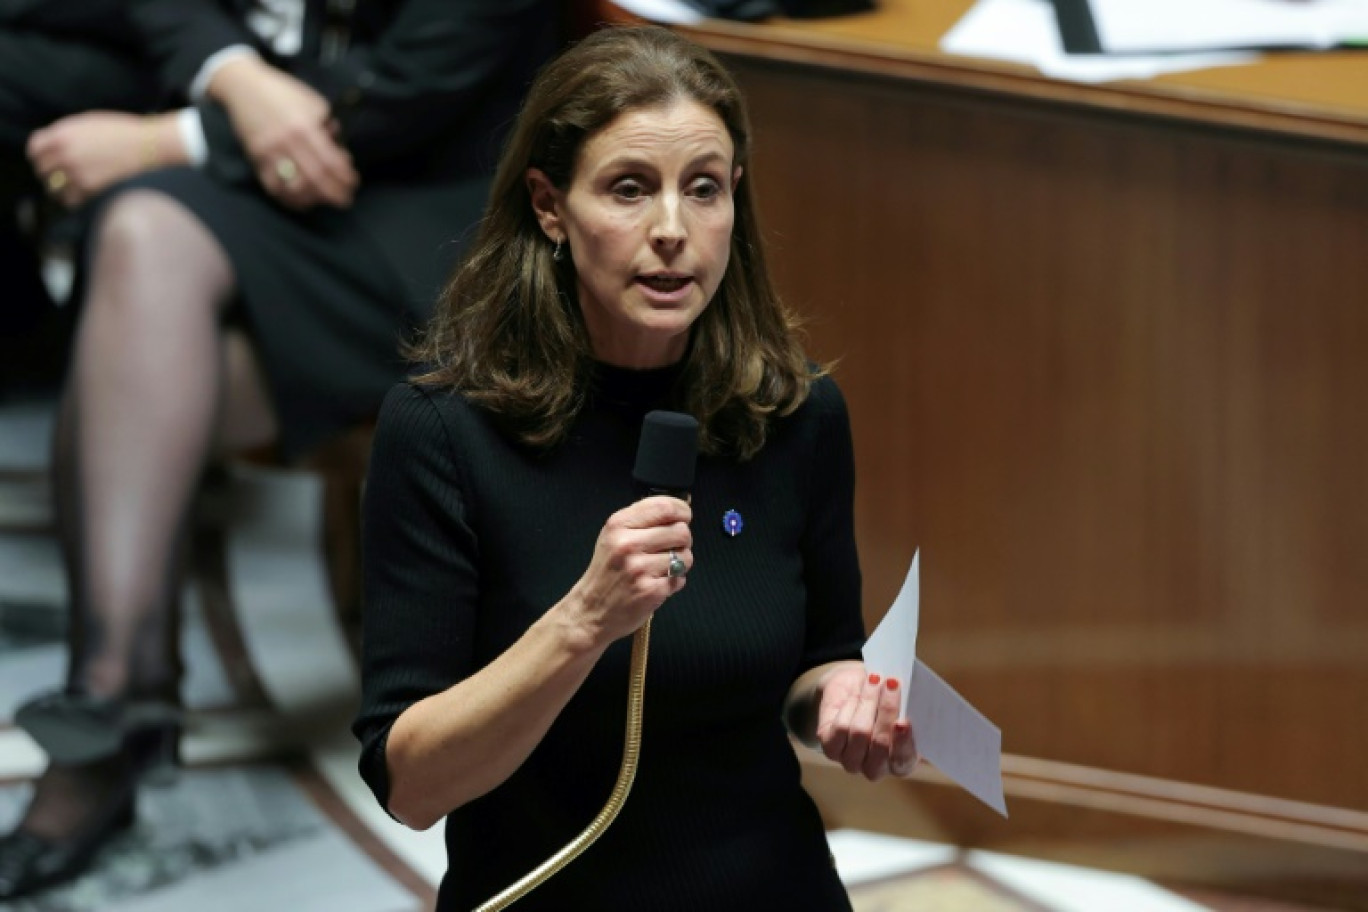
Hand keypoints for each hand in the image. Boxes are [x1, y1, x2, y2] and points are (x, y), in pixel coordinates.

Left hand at [27, 111, 186, 207]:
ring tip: (67, 187)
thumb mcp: (85, 122)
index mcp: (61, 134)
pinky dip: (72, 199)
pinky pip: (70, 199)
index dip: (38, 154)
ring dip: (58, 187)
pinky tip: (78, 196)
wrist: (144, 144)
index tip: (45, 159)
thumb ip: (64, 133)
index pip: (34, 149)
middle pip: (42, 169)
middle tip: (58, 174)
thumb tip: (51, 146)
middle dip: (49, 171)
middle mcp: (64, 153)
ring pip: (53, 187)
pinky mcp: (90, 186)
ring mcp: (76, 171)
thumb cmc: (119, 131)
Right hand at [208, 55, 357, 209]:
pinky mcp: (256, 158)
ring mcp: (269, 152)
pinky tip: (301, 200)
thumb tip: (341, 153)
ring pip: (293, 187)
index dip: (344, 176)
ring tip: (324, 199)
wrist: (244, 86)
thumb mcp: (313, 103)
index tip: (353, 182)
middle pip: (315, 177)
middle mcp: (287, 142)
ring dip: (313, 198)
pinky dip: (289, 198)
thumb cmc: (283, 93)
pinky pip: (273, 186)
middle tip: (345, 200)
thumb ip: (329, 128)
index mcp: (305, 126)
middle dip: (334, 193)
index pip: (330, 161)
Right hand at [561, 496, 691, 646]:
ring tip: (661, 568)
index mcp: (619, 525)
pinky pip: (680, 578)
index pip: (665, 506)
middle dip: (682, 540)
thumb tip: (677, 511)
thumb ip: (641, 520)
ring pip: (685, 556)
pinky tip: (657, 583)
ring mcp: (639, 568)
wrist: (590, 611)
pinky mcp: (650, 590)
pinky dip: (674, 582)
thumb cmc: (607, 573)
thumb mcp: (613, 536)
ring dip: (680, 563)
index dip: (682, 510)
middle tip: (670, 548)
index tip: (684, 517)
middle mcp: (628, 544)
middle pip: (681, 531)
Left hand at [815, 663, 918, 780]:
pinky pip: (841, 728)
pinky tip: (856, 694)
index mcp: (902, 763)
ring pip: (861, 732)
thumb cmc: (885, 698)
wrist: (853, 690)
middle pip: (881, 744)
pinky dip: (851, 706)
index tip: (904, 721)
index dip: (904, 742)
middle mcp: (876, 768)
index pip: (904, 760)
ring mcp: (852, 761)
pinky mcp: (831, 749)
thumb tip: (909, 699)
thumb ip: (907, 708)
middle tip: (892, 683)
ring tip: (875, 680)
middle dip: (887, 711)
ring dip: (869, 701)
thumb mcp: (901, 702)